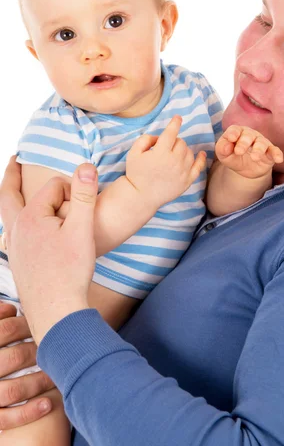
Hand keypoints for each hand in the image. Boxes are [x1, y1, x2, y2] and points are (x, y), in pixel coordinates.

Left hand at [0, 156, 97, 344]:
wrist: (56, 312)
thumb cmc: (70, 272)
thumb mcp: (82, 229)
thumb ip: (84, 195)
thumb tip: (85, 165)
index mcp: (30, 218)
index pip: (53, 187)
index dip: (73, 190)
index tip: (86, 203)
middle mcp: (16, 230)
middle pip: (9, 194)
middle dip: (12, 175)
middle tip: (15, 159)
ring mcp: (14, 247)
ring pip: (9, 214)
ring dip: (11, 197)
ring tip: (13, 187)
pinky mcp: (18, 261)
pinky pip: (12, 232)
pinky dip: (16, 219)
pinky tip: (23, 226)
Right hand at [0, 302, 53, 428]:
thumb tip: (10, 308)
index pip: (6, 329)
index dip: (29, 325)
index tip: (46, 322)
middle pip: (15, 357)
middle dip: (40, 352)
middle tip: (59, 348)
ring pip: (13, 390)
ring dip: (39, 382)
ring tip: (57, 375)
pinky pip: (6, 418)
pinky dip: (28, 412)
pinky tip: (48, 404)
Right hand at [125, 115, 206, 207]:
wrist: (141, 196)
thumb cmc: (136, 173)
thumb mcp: (133, 152)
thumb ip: (146, 139)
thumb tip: (159, 137)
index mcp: (160, 153)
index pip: (171, 132)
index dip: (175, 123)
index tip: (178, 117)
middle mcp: (174, 161)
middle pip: (181, 142)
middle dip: (174, 141)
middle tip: (165, 147)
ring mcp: (182, 172)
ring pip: (189, 152)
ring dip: (182, 150)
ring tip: (173, 155)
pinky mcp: (187, 181)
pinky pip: (199, 167)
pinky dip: (201, 159)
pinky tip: (201, 154)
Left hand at [215, 125, 282, 178]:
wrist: (245, 169)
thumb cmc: (233, 157)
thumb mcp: (223, 155)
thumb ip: (222, 148)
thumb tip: (227, 146)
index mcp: (237, 132)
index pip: (235, 129)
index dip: (233, 133)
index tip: (231, 138)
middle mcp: (250, 135)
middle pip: (248, 135)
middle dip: (244, 142)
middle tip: (239, 152)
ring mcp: (261, 143)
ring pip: (262, 143)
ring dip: (258, 149)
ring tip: (254, 157)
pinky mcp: (270, 153)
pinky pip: (275, 151)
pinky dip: (277, 154)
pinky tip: (278, 159)